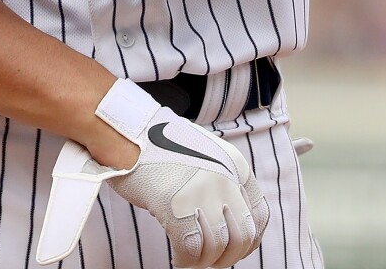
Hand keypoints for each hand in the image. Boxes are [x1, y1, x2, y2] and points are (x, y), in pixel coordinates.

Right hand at [37, 78, 267, 267]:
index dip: (247, 241)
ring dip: (205, 261)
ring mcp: (203, 191)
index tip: (231, 250)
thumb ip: (221, 178)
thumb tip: (227, 218)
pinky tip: (178, 259)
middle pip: (241, 236)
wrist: (126, 130)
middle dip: (226, 256)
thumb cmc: (158, 143)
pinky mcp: (178, 205)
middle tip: (208, 260)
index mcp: (235, 164)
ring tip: (190, 259)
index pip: (259, 216)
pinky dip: (187, 262)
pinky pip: (192, 251)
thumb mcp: (205, 153)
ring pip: (218, 247)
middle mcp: (225, 176)